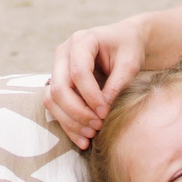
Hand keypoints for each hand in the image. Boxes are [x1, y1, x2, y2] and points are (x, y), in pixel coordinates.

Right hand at [47, 18, 148, 148]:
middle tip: (98, 126)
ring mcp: (57, 68)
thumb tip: (102, 112)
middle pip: (60, 88)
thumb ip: (117, 84)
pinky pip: (55, 106)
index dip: (91, 96)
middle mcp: (63, 53)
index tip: (105, 113)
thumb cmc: (128, 48)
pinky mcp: (58, 83)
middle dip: (78, 112)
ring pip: (52, 99)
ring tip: (91, 135)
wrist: (123, 41)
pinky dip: (67, 124)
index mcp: (81, 41)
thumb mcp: (129, 63)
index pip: (78, 73)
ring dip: (70, 121)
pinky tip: (82, 140)